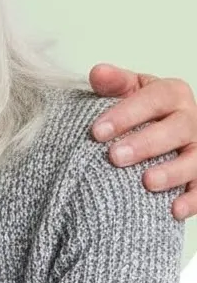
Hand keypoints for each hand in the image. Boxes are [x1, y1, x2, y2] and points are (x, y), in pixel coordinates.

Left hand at [88, 64, 196, 218]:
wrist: (157, 130)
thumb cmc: (141, 111)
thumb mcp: (127, 92)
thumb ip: (114, 83)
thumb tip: (98, 73)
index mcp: (172, 93)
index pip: (153, 99)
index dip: (126, 114)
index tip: (96, 132)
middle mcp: (191, 119)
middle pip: (177, 128)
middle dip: (146, 143)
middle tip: (115, 157)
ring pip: (195, 159)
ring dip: (173, 171)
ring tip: (147, 182)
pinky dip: (192, 199)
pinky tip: (174, 210)